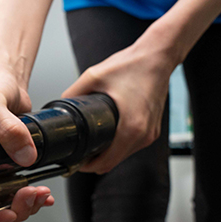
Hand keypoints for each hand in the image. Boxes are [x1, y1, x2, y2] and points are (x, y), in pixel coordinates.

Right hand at [0, 66, 52, 221]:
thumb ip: (7, 127)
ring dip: (25, 204)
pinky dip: (32, 196)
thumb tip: (25, 155)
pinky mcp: (9, 166)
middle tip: (29, 197)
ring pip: (5, 202)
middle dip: (12, 209)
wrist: (7, 80)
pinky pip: (17, 190)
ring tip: (40, 193)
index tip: (3, 212)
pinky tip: (43, 193)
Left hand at [62, 24, 178, 173]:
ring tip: (92, 144)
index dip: (86, 166)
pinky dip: (119, 145)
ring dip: (108, 154)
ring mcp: (151, 133)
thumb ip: (74, 92)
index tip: (75, 162)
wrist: (159, 56)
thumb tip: (61, 103)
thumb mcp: (94, 76)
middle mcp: (144, 134)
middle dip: (94, 161)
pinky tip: (108, 135)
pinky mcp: (153, 128)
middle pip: (114, 162)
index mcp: (131, 127)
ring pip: (124, 155)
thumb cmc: (134, 64)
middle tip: (79, 153)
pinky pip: (133, 145)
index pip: (106, 163)